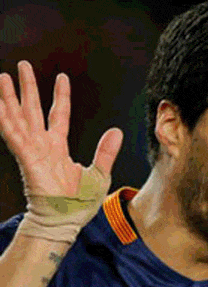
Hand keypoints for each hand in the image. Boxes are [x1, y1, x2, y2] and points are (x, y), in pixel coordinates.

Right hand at [0, 61, 121, 241]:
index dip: (60, 96)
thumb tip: (116, 130)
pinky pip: (12, 134)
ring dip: (10, 97)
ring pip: (18, 117)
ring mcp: (31, 150)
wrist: (64, 221)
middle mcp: (42, 145)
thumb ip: (106, 152)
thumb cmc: (78, 203)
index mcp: (58, 148)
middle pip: (33, 109)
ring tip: (4, 76)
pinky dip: (5, 118)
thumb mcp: (99, 174)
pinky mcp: (25, 158)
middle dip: (28, 87)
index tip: (61, 77)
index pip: (59, 115)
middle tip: (22, 65)